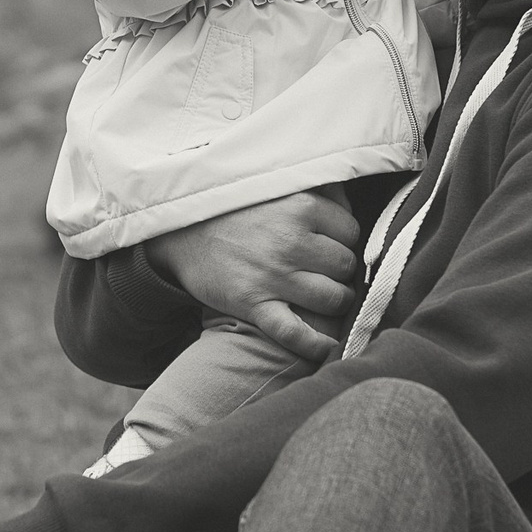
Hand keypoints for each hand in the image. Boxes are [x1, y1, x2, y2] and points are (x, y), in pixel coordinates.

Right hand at [148, 193, 364, 360]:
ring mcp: (273, 276)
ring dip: (334, 302)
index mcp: (301, 205)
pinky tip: (327, 347)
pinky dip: (316, 345)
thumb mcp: (276, 183)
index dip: (342, 240)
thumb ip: (317, 186)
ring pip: (332, 299)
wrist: (180, 231)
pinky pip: (296, 332)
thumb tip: (352, 200)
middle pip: (345, 266)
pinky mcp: (253, 304)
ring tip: (324, 298)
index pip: (351, 232)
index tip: (329, 243)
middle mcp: (291, 241)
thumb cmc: (233, 207)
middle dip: (338, 271)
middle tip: (323, 270)